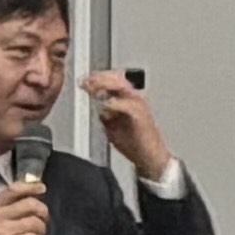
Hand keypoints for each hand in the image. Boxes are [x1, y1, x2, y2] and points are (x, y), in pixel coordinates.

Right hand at [0, 176, 50, 234]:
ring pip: (34, 222)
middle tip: (44, 219)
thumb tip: (28, 203)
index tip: (42, 188)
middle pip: (29, 204)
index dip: (30, 186)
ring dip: (42, 229)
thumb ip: (4, 211)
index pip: (13, 190)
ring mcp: (2, 231)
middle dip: (42, 211)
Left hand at [86, 68, 171, 182]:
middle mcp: (135, 99)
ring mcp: (139, 106)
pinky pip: (127, 105)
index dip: (97, 78)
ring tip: (93, 89)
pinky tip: (105, 105)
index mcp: (129, 100)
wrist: (150, 156)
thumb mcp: (114, 127)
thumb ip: (106, 116)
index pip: (114, 81)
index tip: (83, 81)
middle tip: (86, 83)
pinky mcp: (141, 116)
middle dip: (99, 79)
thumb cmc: (136, 143)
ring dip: (106, 86)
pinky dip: (115, 104)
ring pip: (123, 87)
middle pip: (117, 79)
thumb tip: (97, 109)